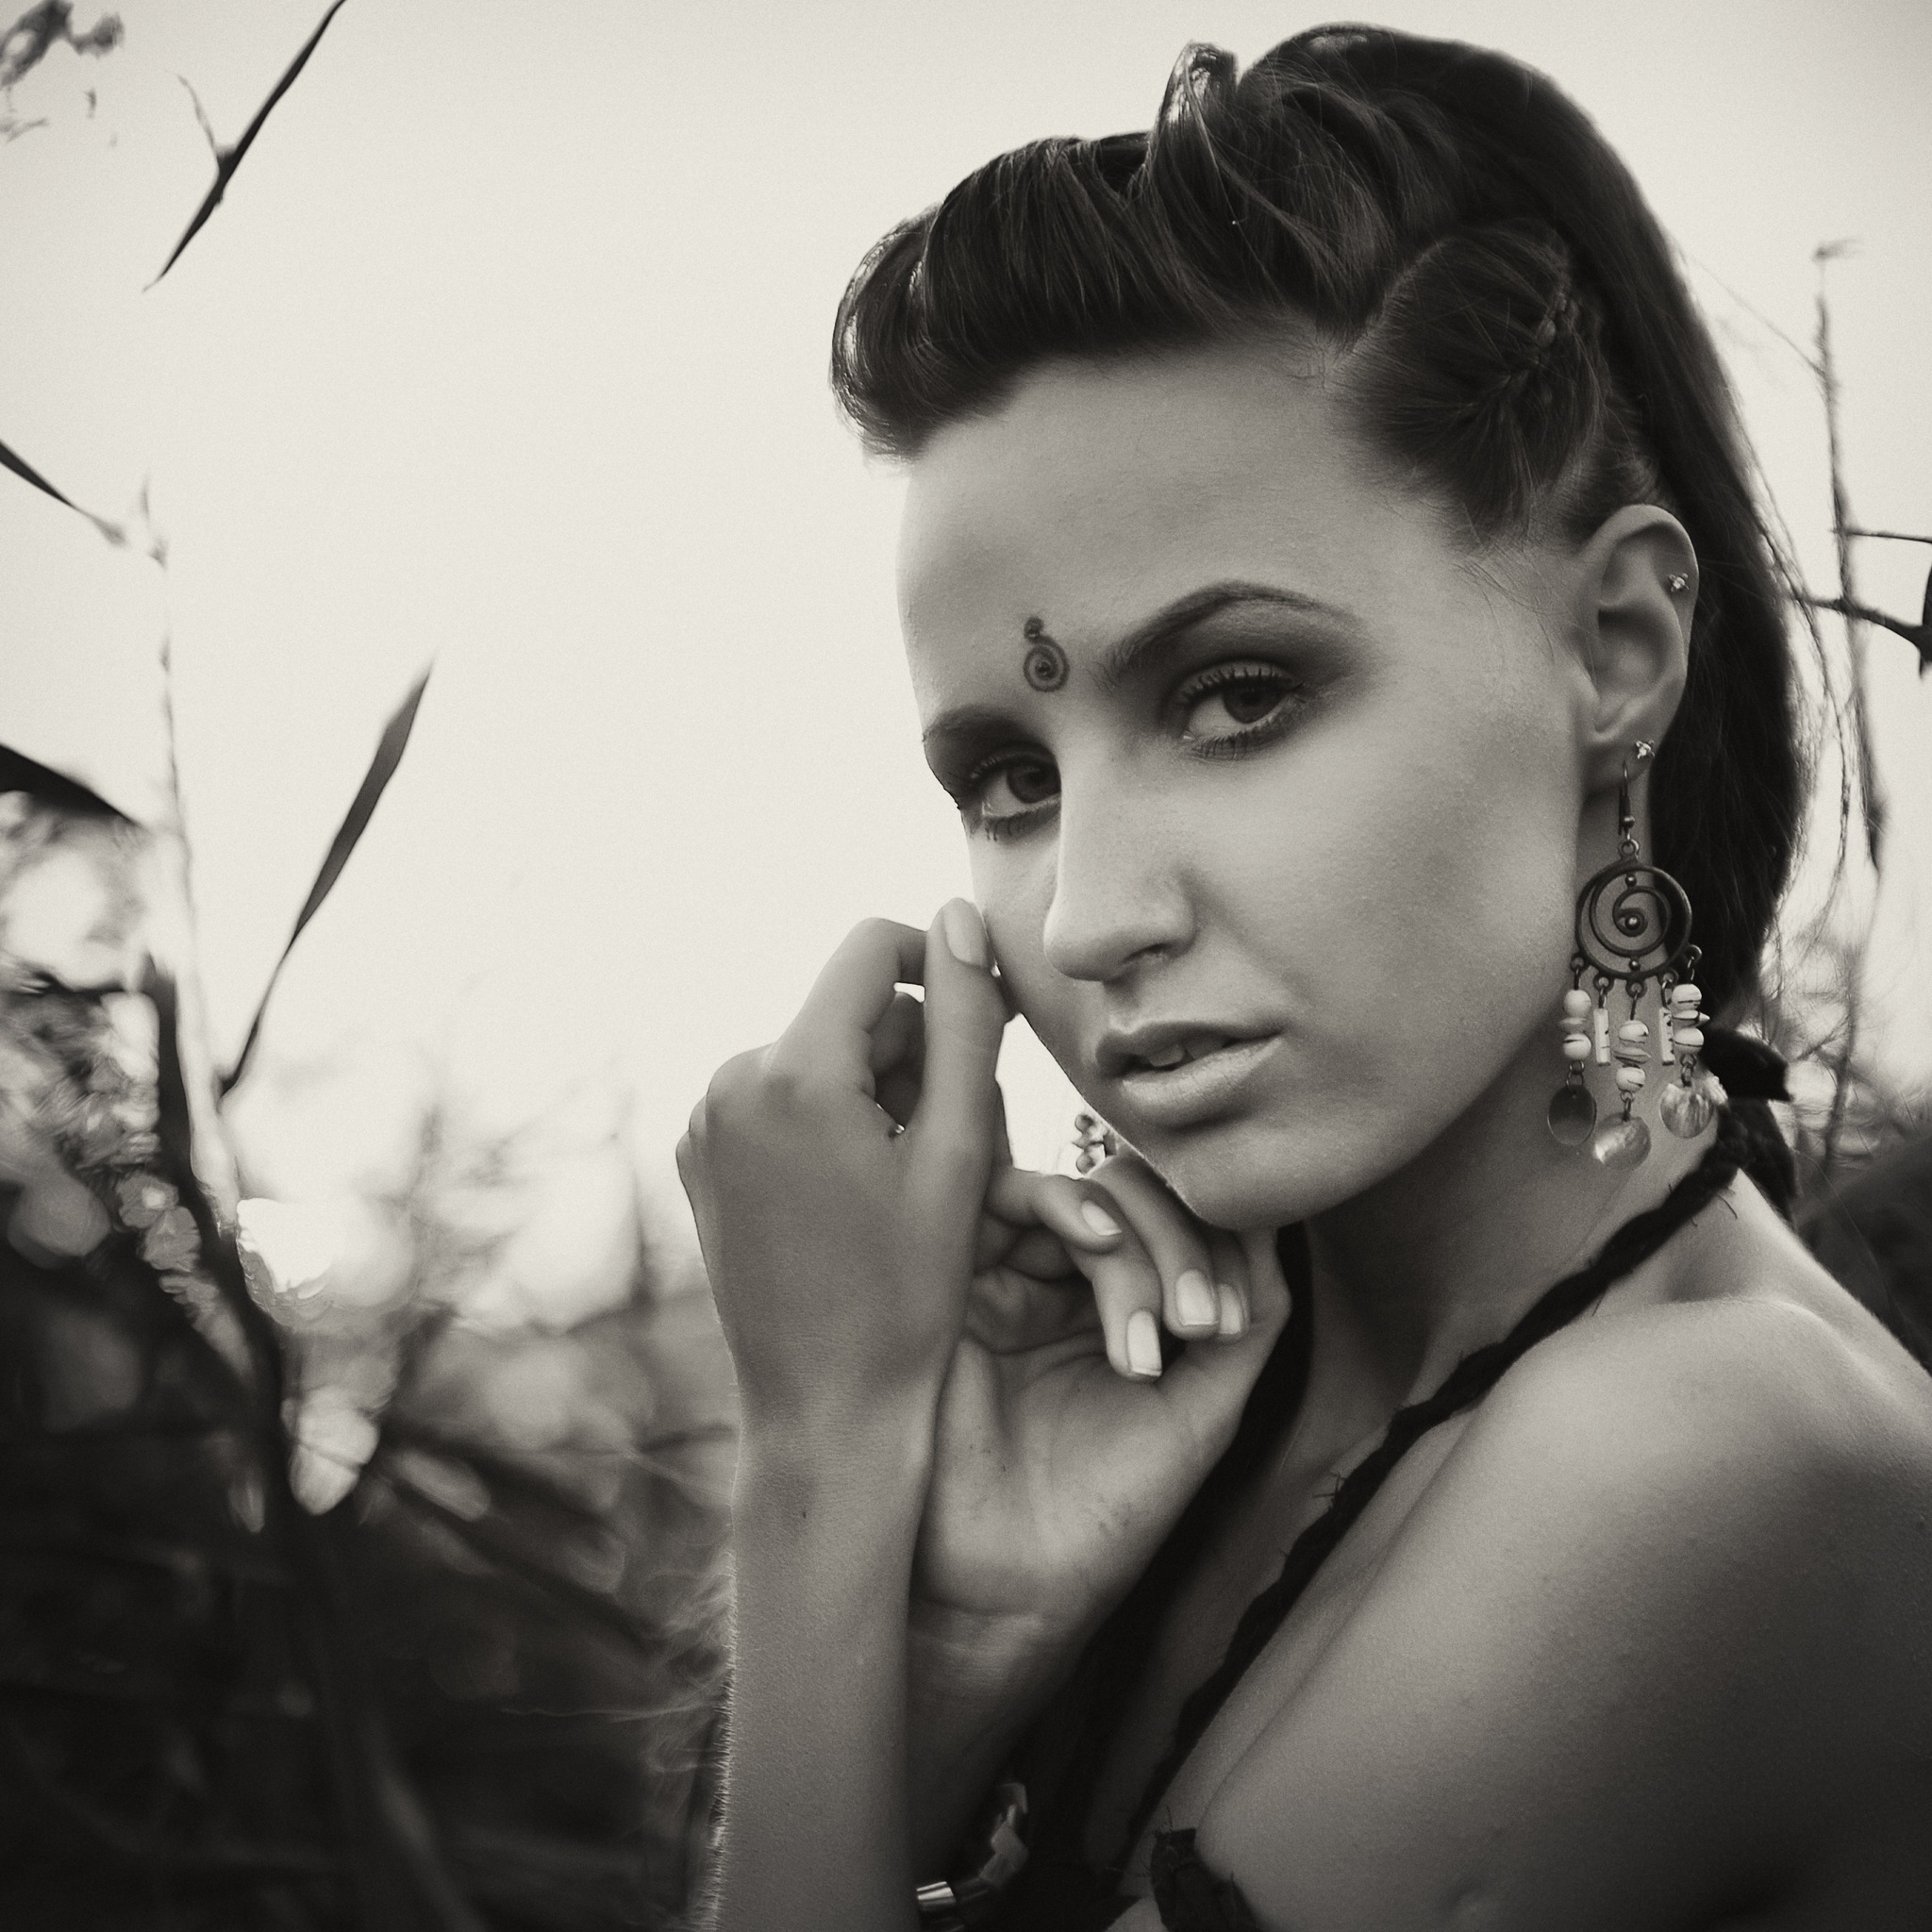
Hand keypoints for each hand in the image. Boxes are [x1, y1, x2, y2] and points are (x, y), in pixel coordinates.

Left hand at [677, 904, 1006, 1448]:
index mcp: (791, 1074)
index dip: (938, 969)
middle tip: (947, 1151)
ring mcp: (703, 1123)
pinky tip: (853, 1200)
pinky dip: (828, 1125)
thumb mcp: (960, 1153)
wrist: (823, 1410)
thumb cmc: (907, 1293)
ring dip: (873, 1094)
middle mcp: (728, 1083)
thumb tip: (959, 917)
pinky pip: (779, 1100)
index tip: (981, 1029)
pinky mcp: (697, 1157)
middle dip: (907, 1056)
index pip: (871, 949)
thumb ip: (964, 1021)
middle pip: (845, 1009)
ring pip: (817, 1056)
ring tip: (902, 1185)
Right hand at [917, 1147, 1291, 1646]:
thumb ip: (1246, 1315)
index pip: (1180, 1223)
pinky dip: (1066, 1201)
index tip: (1228, 1324)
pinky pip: (1006, 1195)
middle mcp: (1064, 1282)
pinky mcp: (954, 1277)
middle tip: (1197, 1325)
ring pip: (1088, 1193)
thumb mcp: (1204, 1406)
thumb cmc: (1102, 1513)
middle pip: (1138, 1197)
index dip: (1220, 1243)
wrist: (1010, 1588)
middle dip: (1185, 1245)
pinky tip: (1100, 1241)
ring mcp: (1009, 1275)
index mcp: (1124, 1310)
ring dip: (1140, 1245)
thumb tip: (1275, 1217)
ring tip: (1153, 1334)